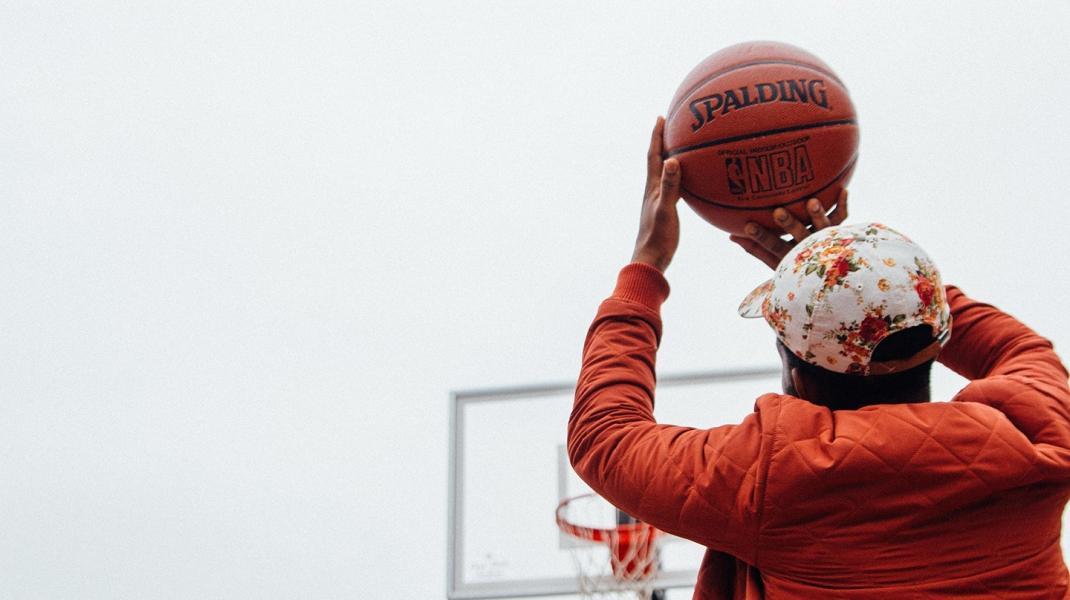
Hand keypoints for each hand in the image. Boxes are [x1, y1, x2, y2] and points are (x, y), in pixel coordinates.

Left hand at [631, 117, 681, 271]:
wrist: (651, 260)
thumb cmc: (657, 237)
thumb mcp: (665, 210)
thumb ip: (669, 187)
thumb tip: (672, 160)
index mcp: (652, 187)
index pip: (654, 155)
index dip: (656, 136)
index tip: (660, 117)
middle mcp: (654, 190)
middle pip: (658, 159)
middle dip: (663, 141)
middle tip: (671, 123)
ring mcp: (659, 200)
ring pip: (666, 172)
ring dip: (672, 157)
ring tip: (682, 145)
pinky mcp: (666, 210)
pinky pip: (676, 186)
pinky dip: (682, 176)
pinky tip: (692, 178)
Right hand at [729, 189, 848, 268]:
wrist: (828, 278)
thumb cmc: (794, 265)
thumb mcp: (773, 260)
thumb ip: (754, 248)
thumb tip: (730, 235)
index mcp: (791, 256)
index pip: (773, 247)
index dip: (760, 237)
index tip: (747, 226)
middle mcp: (809, 249)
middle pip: (800, 237)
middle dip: (789, 224)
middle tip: (778, 211)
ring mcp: (825, 241)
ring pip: (824, 228)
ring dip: (818, 215)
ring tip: (812, 201)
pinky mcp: (839, 232)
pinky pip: (842, 219)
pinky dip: (843, 206)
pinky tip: (842, 190)